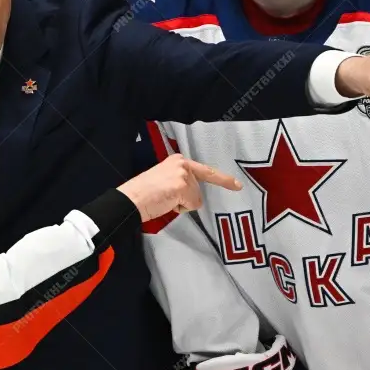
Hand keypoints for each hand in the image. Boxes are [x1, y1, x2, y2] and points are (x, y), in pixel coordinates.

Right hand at [117, 153, 241, 222]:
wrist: (131, 199)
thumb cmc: (144, 194)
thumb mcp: (165, 179)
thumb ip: (181, 181)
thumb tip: (194, 195)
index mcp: (178, 160)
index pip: (205, 171)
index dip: (223, 180)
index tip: (238, 185)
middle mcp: (183, 164)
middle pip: (199, 190)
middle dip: (186, 199)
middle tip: (166, 198)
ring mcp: (184, 175)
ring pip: (196, 199)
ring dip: (182, 204)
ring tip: (164, 200)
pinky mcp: (183, 186)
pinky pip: (192, 205)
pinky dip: (180, 209)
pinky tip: (166, 203)